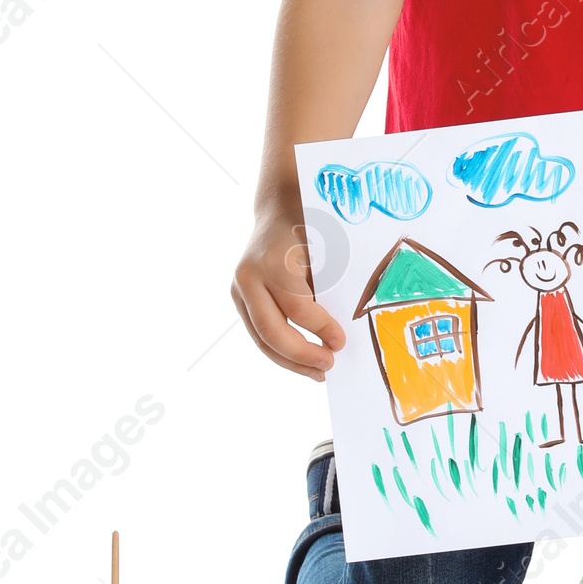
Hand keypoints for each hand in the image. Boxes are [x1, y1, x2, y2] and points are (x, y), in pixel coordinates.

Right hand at [232, 211, 346, 377]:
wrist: (279, 210)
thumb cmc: (311, 229)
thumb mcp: (325, 250)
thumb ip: (330, 288)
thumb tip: (343, 333)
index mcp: (273, 260)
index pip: (297, 308)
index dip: (321, 329)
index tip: (341, 342)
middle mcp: (249, 276)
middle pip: (271, 330)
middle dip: (301, 355)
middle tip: (328, 366)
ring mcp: (239, 289)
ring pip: (261, 338)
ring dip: (290, 361)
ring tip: (317, 373)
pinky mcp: (239, 299)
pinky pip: (258, 333)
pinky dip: (280, 350)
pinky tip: (301, 361)